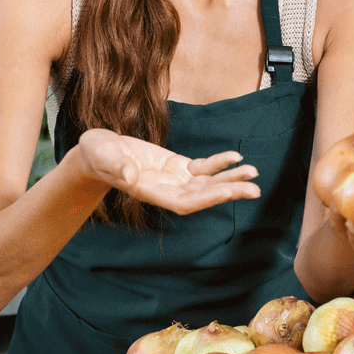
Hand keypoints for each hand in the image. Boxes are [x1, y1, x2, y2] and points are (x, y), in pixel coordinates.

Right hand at [77, 128, 259, 214]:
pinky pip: (203, 167)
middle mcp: (167, 190)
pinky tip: (236, 157)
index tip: (228, 193)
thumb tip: (130, 175)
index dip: (207, 199)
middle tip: (255, 189)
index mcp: (151, 192)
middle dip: (228, 191)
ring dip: (230, 178)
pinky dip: (219, 163)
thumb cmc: (98, 154)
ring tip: (253, 173)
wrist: (99, 150)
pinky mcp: (177, 166)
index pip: (185, 203)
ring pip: (208, 182)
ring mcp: (175, 179)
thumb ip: (116, 165)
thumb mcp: (103, 155)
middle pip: (203, 196)